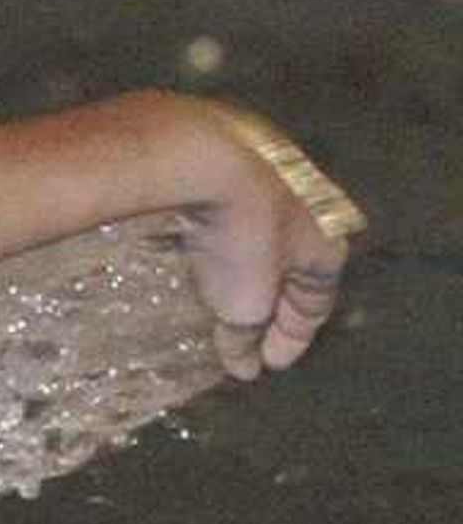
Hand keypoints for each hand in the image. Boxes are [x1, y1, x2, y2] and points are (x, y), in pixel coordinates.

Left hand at [181, 103, 362, 381]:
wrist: (199, 156)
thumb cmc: (237, 237)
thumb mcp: (241, 300)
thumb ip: (243, 335)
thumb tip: (243, 366)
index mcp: (326, 242)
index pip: (317, 301)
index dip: (294, 338)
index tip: (272, 364)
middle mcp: (309, 206)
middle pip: (294, 264)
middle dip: (275, 298)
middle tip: (254, 327)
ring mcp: (269, 177)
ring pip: (261, 231)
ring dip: (245, 264)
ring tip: (223, 288)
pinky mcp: (227, 157)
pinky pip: (228, 205)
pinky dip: (218, 231)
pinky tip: (196, 241)